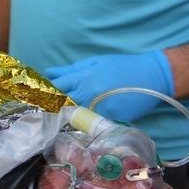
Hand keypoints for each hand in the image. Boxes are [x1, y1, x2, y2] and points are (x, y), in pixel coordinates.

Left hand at [45, 50, 173, 122]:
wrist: (153, 76)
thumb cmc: (122, 66)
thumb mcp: (95, 62)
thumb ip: (70, 70)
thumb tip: (49, 73)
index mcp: (83, 77)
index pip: (55, 88)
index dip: (43, 94)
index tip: (35, 98)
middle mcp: (88, 93)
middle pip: (60, 104)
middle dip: (50, 108)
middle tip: (41, 113)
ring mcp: (98, 108)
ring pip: (73, 117)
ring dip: (64, 118)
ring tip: (56, 120)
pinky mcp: (110, 119)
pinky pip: (90, 124)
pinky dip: (82, 125)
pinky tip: (78, 126)